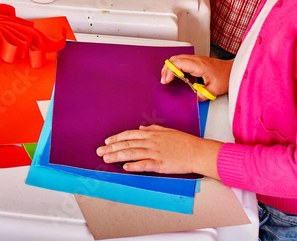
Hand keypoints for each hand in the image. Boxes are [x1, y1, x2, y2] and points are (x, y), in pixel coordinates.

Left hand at [96, 125, 218, 174]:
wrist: (197, 151)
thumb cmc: (184, 142)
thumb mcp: (167, 131)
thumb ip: (153, 129)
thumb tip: (142, 128)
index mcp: (151, 134)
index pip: (129, 135)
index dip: (116, 138)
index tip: (107, 141)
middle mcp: (150, 142)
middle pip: (127, 144)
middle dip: (111, 148)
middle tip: (99, 151)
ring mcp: (155, 153)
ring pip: (132, 153)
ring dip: (117, 156)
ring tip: (106, 158)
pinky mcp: (160, 164)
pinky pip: (144, 164)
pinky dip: (134, 165)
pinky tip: (125, 167)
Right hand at [160, 54, 231, 98]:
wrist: (233, 70)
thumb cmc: (226, 77)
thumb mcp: (215, 90)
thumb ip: (202, 95)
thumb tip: (192, 99)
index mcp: (198, 65)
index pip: (178, 64)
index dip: (170, 71)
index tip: (167, 80)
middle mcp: (195, 59)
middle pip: (174, 59)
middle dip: (166, 69)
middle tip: (164, 80)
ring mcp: (195, 58)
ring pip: (176, 58)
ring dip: (169, 66)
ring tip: (167, 77)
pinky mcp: (196, 60)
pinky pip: (181, 59)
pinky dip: (174, 65)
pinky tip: (175, 73)